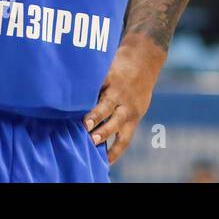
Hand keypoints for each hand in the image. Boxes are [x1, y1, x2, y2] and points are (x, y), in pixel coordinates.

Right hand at [84, 35, 163, 164]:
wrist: (144, 56)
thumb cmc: (138, 85)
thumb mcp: (137, 104)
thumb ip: (122, 117)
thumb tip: (99, 134)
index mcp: (133, 115)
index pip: (125, 138)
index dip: (115, 151)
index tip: (105, 162)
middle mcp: (126, 105)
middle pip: (116, 121)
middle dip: (104, 131)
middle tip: (92, 139)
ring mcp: (117, 89)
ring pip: (106, 104)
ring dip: (95, 114)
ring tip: (84, 121)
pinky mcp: (109, 75)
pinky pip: (97, 85)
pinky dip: (87, 91)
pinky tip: (74, 96)